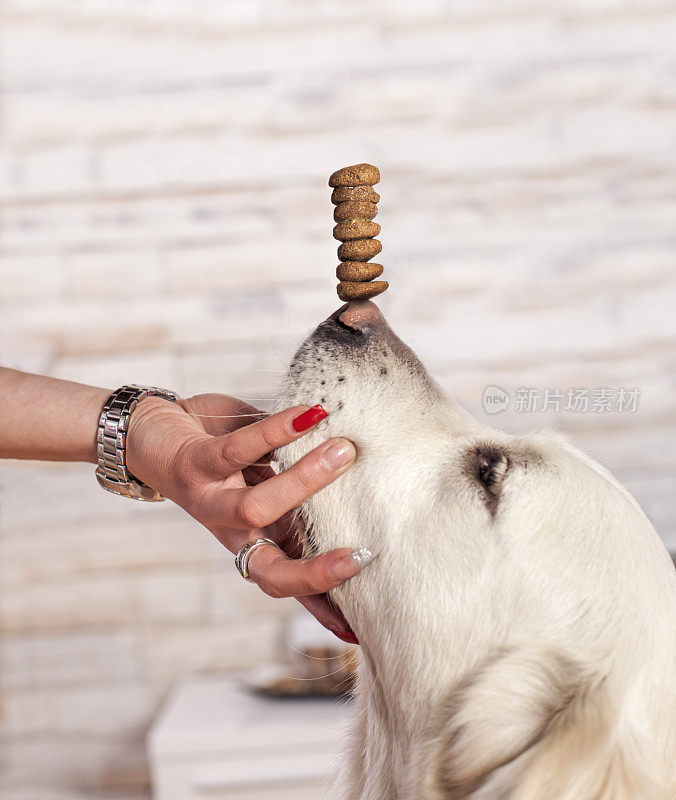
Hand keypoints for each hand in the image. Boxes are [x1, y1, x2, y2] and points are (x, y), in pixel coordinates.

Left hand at [125, 392, 360, 640]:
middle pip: (271, 572)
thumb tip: (354, 464)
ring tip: (343, 451)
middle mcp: (232, 529)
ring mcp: (209, 500)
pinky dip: (277, 430)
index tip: (357, 631)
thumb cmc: (217, 455)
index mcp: (254, 536)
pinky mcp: (194, 464)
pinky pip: (238, 450)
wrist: (149, 432)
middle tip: (365, 556)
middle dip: (317, 572)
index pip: (288, 583)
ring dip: (304, 480)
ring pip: (256, 507)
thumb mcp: (261, 476)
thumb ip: (295, 481)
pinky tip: (308, 414)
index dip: (319, 607)